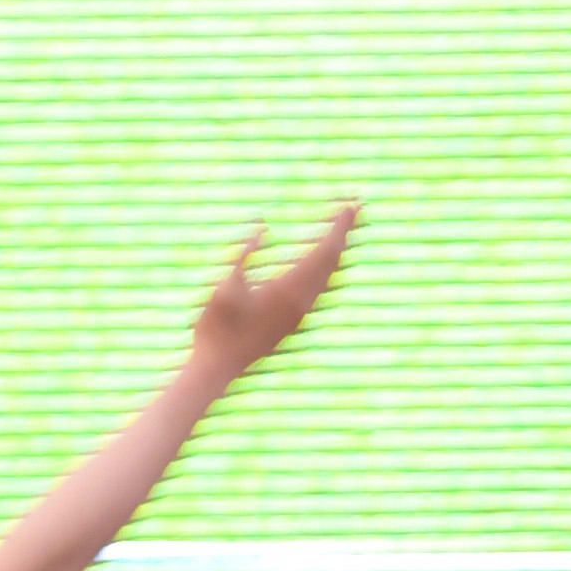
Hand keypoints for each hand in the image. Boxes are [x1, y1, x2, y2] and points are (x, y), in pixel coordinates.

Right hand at [184, 205, 363, 379]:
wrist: (219, 366)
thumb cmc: (216, 326)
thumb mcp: (225, 285)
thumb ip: (245, 254)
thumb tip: (262, 227)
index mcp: (288, 289)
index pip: (324, 250)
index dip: (339, 226)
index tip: (351, 204)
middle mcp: (301, 301)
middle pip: (333, 260)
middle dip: (344, 232)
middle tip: (354, 208)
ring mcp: (299, 313)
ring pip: (329, 276)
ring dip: (337, 251)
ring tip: (343, 230)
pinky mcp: (294, 321)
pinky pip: (320, 289)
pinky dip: (327, 269)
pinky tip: (324, 264)